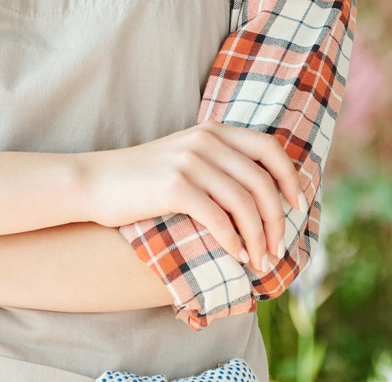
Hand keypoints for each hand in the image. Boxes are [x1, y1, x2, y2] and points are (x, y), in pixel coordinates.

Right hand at [78, 122, 304, 277]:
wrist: (95, 181)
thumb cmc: (142, 180)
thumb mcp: (185, 158)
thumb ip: (219, 164)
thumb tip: (260, 196)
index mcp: (213, 131)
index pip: (269, 148)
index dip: (290, 177)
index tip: (296, 206)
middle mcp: (206, 141)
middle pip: (262, 182)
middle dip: (277, 221)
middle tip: (278, 250)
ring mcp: (190, 162)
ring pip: (244, 204)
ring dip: (259, 238)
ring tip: (259, 261)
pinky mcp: (175, 186)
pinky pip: (219, 218)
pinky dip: (234, 241)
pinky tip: (237, 256)